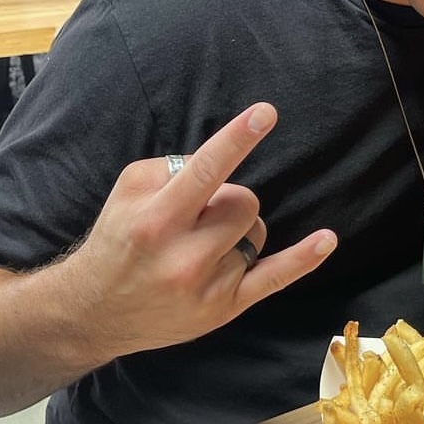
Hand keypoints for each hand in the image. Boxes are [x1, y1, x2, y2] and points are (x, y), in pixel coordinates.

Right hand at [58, 103, 337, 361]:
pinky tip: (327, 239)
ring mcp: (208, 286)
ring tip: (201, 244)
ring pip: (255, 230)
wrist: (96, 311)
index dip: (237, 139)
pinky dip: (302, 259)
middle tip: (197, 215)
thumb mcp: (128, 192)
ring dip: (237, 229)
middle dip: (227, 198)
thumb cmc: (118, 239)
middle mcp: (184, 256)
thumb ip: (174, 169)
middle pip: (243, 201)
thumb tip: (221, 162)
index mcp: (156, 219)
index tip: (266, 112)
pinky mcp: (225, 309)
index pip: (206, 171)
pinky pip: (273, 278)